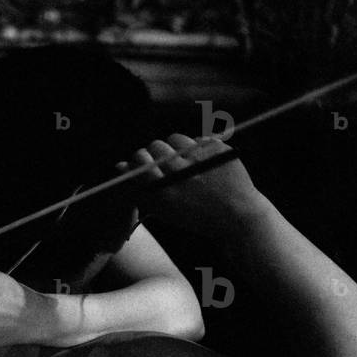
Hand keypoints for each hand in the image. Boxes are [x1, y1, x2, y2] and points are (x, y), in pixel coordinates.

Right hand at [117, 134, 270, 238]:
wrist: (236, 216)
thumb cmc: (194, 215)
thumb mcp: (163, 209)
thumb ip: (139, 188)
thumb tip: (120, 165)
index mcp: (164, 191)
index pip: (140, 162)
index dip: (138, 160)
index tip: (142, 163)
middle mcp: (180, 173)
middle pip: (156, 146)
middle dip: (156, 152)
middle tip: (163, 162)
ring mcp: (201, 159)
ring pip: (175, 139)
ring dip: (175, 148)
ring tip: (183, 161)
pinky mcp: (218, 150)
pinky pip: (198, 139)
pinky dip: (197, 149)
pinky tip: (202, 163)